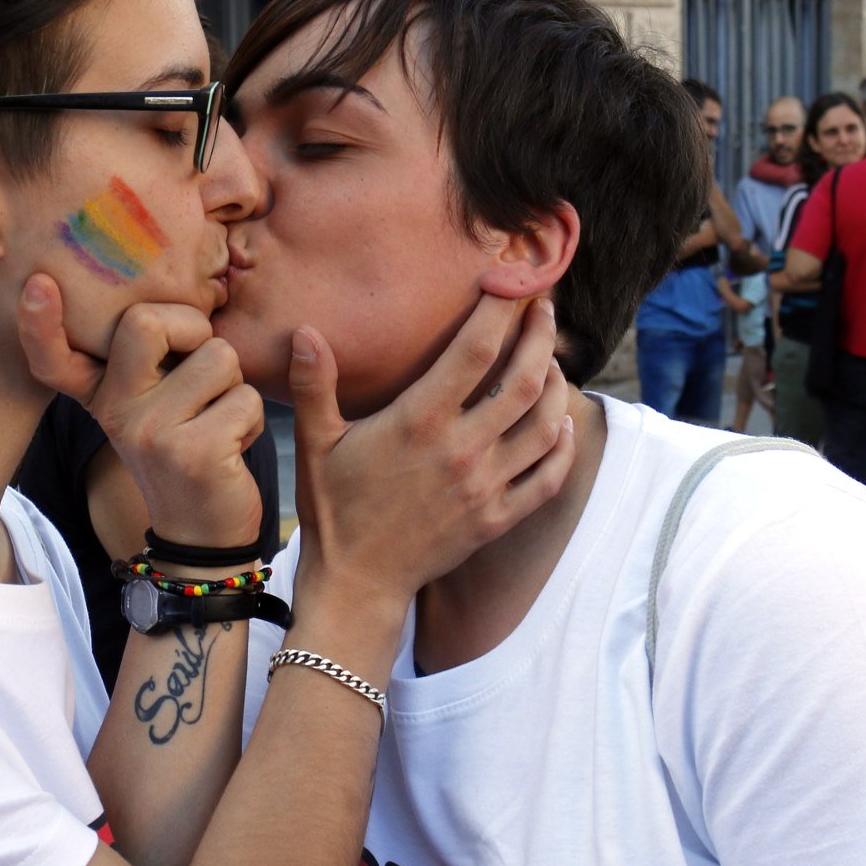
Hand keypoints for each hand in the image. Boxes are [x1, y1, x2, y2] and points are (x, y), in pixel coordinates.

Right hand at [19, 275, 262, 551]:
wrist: (202, 537)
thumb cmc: (187, 450)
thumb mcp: (151, 408)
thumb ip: (150, 360)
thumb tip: (181, 295)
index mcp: (102, 395)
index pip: (54, 359)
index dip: (41, 324)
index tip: (38, 285)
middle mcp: (116, 411)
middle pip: (148, 321)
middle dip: (194, 328)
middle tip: (201, 368)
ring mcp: (151, 432)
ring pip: (218, 356)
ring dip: (234, 385)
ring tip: (217, 419)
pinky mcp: (195, 452)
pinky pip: (244, 397)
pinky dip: (251, 419)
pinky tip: (231, 448)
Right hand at [288, 295, 574, 617]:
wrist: (357, 583)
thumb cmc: (333, 510)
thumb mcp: (314, 444)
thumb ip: (314, 386)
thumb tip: (303, 331)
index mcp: (418, 422)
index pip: (475, 350)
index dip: (501, 309)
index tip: (511, 282)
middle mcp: (461, 450)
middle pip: (524, 380)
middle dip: (542, 336)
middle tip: (545, 309)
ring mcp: (485, 486)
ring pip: (545, 424)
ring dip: (557, 385)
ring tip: (551, 360)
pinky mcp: (497, 518)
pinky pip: (548, 477)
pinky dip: (561, 445)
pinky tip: (560, 423)